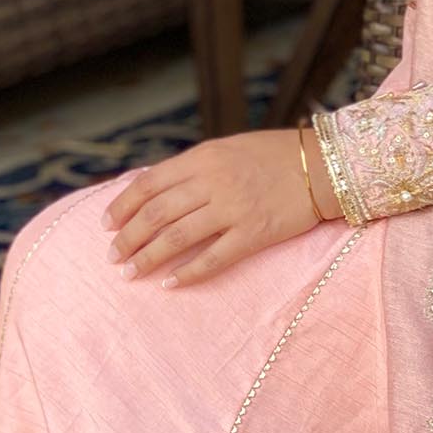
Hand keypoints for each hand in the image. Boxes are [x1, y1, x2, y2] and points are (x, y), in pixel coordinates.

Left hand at [100, 127, 341, 287]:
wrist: (325, 165)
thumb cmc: (275, 155)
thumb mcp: (227, 148)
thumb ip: (193, 168)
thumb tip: (156, 191)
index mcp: (203, 157)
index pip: (148, 184)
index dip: (122, 206)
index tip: (107, 225)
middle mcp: (213, 182)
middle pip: (156, 214)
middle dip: (128, 238)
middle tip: (113, 256)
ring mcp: (234, 209)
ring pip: (177, 238)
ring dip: (147, 258)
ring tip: (130, 273)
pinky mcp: (255, 233)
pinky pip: (213, 258)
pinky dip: (187, 273)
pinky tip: (169, 284)